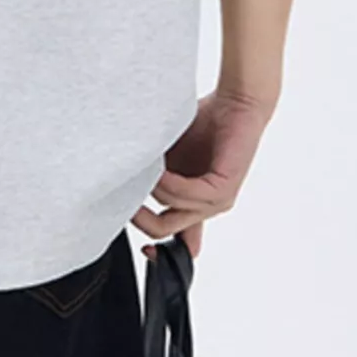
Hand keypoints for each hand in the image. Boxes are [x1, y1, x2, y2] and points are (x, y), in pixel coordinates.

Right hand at [131, 88, 275, 259]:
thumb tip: (127, 193)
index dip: (156, 253)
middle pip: (163, 230)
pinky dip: (167, 183)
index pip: (179, 244)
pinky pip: (185, 195)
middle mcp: (206, 208)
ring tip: (141, 165)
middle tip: (121, 195)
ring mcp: (217, 202)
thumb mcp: (170, 159)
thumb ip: (155, 180)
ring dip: (150, 190)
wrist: (236, 104)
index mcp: (194, 205)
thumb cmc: (205, 126)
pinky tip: (158, 167)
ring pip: (170, 211)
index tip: (136, 246)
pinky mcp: (223, 189)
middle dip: (138, 217)